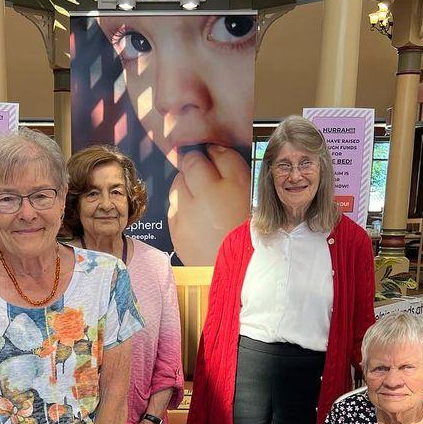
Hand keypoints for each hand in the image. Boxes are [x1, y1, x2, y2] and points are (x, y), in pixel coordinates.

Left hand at [168, 146, 250, 264]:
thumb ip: (232, 167)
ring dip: (185, 187)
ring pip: (177, 186)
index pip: (214, 153)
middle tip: (206, 179)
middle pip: (190, 165)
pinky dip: (180, 208)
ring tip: (200, 201)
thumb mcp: (251, 196)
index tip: (213, 159)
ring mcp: (187, 213)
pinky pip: (172, 208)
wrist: (238, 273)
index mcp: (233, 184)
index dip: (211, 154)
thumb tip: (214, 150)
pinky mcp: (176, 231)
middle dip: (195, 167)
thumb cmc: (249, 234)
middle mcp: (207, 194)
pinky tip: (195, 218)